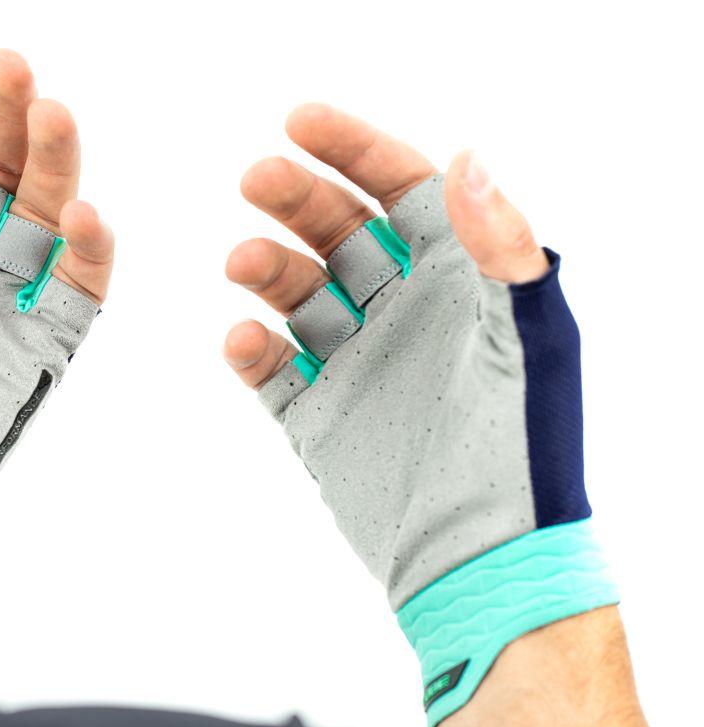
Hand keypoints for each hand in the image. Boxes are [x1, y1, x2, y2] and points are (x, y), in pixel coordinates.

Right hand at [223, 104, 667, 726]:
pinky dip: (253, 350)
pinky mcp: (322, 416)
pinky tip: (242, 338)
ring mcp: (361, 364)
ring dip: (269, 268)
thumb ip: (497, 250)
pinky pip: (275, 369)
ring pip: (302, 293)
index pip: (404, 194)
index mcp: (461, 285)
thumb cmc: (520, 453)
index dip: (354, 150)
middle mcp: (407, 314)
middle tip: (256, 179)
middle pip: (341, 232)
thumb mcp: (524, 341)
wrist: (479, 565)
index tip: (299, 122)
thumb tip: (467, 160)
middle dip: (298, 199)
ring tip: (242, 263)